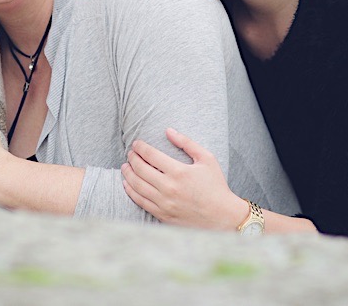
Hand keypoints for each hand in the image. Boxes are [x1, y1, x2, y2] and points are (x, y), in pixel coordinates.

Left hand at [121, 128, 245, 229]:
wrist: (222, 216)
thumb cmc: (216, 185)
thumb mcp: (207, 159)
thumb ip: (187, 143)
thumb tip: (168, 131)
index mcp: (179, 172)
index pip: (151, 155)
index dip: (140, 147)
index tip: (136, 143)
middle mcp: (169, 188)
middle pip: (141, 169)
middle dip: (132, 158)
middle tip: (130, 153)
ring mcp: (164, 203)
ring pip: (137, 186)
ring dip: (128, 174)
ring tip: (125, 166)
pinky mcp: (162, 215)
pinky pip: (140, 202)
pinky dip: (131, 192)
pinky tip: (127, 184)